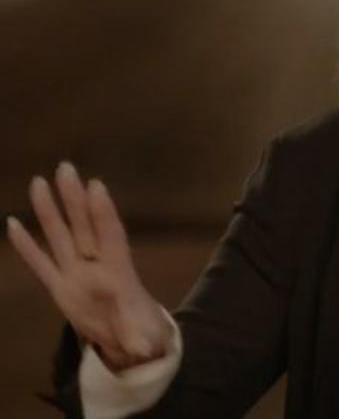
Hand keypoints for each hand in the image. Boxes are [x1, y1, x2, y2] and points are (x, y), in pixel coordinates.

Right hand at [6, 162, 172, 371]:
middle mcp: (96, 266)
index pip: (111, 237)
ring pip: (60, 237)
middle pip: (84, 227)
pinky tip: (14, 223)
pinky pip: (41, 263)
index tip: (97, 186)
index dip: (104, 213)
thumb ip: (140, 340)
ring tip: (39, 182)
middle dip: (75, 199)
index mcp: (119, 273)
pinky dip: (27, 245)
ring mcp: (76, 275)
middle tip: (67, 168)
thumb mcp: (145, 339)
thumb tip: (144, 348)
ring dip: (50, 211)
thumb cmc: (144, 333)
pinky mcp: (60, 288)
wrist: (132, 342)